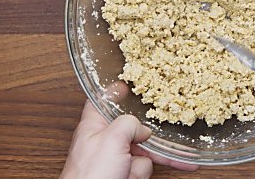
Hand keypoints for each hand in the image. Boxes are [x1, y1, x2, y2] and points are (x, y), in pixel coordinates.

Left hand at [61, 100, 198, 178]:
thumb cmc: (89, 176)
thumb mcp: (111, 138)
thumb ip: (129, 124)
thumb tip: (142, 129)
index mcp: (93, 126)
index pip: (102, 100)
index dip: (113, 91)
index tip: (125, 84)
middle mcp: (103, 141)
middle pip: (131, 129)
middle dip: (145, 138)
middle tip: (165, 132)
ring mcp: (113, 160)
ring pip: (141, 152)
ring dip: (140, 164)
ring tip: (126, 172)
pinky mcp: (122, 175)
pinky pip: (141, 169)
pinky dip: (140, 175)